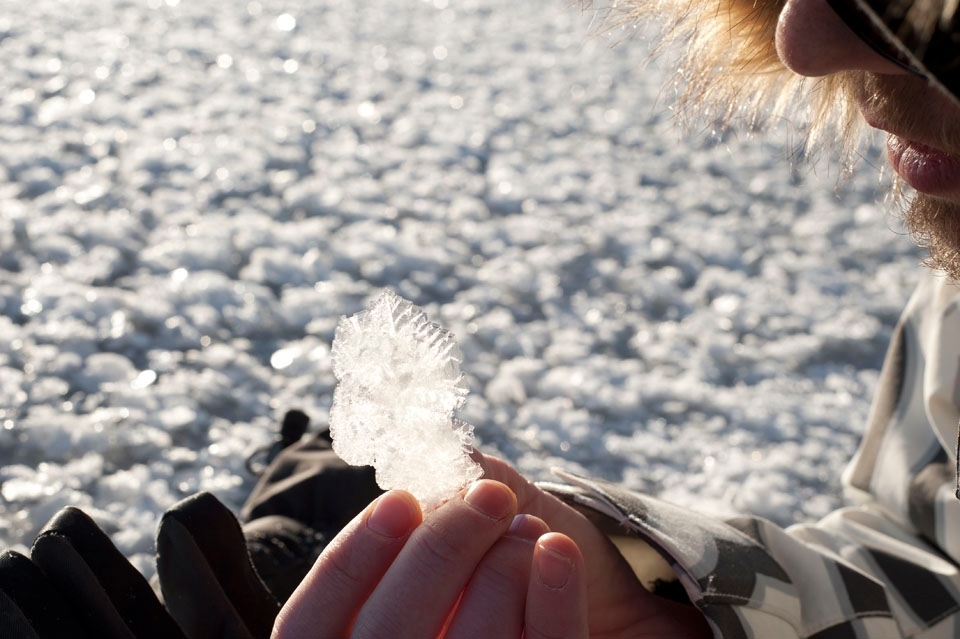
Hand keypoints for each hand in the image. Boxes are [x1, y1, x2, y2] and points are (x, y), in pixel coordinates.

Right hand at [271, 453, 711, 637]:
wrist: (608, 618)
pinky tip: (557, 550)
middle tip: (491, 499)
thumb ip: (452, 486)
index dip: (352, 558)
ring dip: (501, 566)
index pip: (314, 617)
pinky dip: (549, 596)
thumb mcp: (492, 513)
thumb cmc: (531, 563)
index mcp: (366, 631)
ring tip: (534, 533)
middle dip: (441, 550)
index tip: (402, 500)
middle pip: (386, 630)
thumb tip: (431, 462)